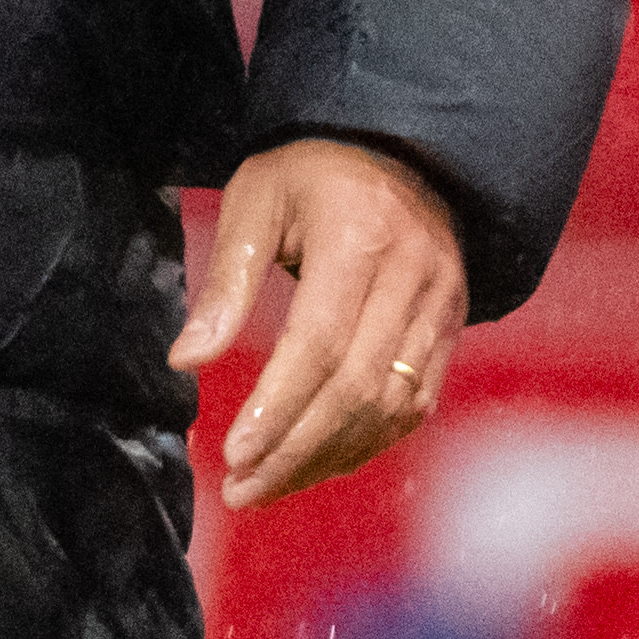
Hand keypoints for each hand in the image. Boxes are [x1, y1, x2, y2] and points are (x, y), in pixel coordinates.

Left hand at [173, 137, 469, 508]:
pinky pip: (415, 406)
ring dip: (327, 458)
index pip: (320, 343)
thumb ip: (226, 281)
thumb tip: (186, 361)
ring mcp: (441, 306)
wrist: (403, 149)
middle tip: (242, 489)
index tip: (234, 455)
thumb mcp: (256, 200)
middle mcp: (412, 277)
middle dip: (296, 450)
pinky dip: (366, 444)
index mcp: (360, 236)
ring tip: (267, 486)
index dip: (278, 407)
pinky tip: (319, 462)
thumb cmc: (313, 174)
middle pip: (356, 388)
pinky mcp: (452, 329)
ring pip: (390, 408)